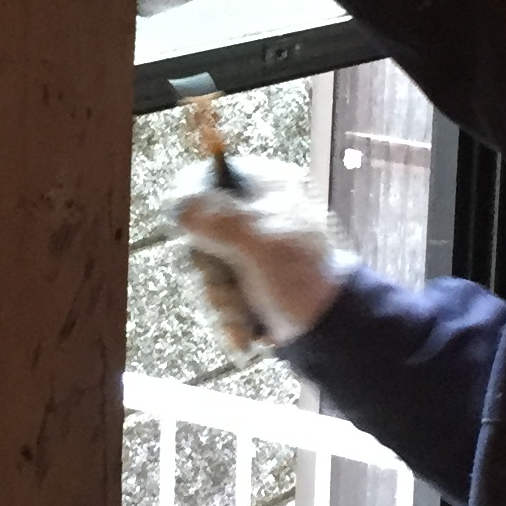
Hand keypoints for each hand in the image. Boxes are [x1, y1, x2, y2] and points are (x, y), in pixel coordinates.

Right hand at [169, 157, 351, 349]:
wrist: (327, 329)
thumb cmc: (301, 279)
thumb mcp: (260, 244)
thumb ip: (218, 221)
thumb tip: (178, 207)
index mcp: (265, 187)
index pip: (208, 176)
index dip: (191, 203)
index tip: (189, 232)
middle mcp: (252, 212)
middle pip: (197, 229)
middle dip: (209, 271)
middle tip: (228, 287)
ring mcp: (246, 247)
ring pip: (203, 266)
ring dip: (220, 299)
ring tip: (243, 316)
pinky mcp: (242, 278)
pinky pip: (214, 289)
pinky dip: (227, 314)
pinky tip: (245, 330)